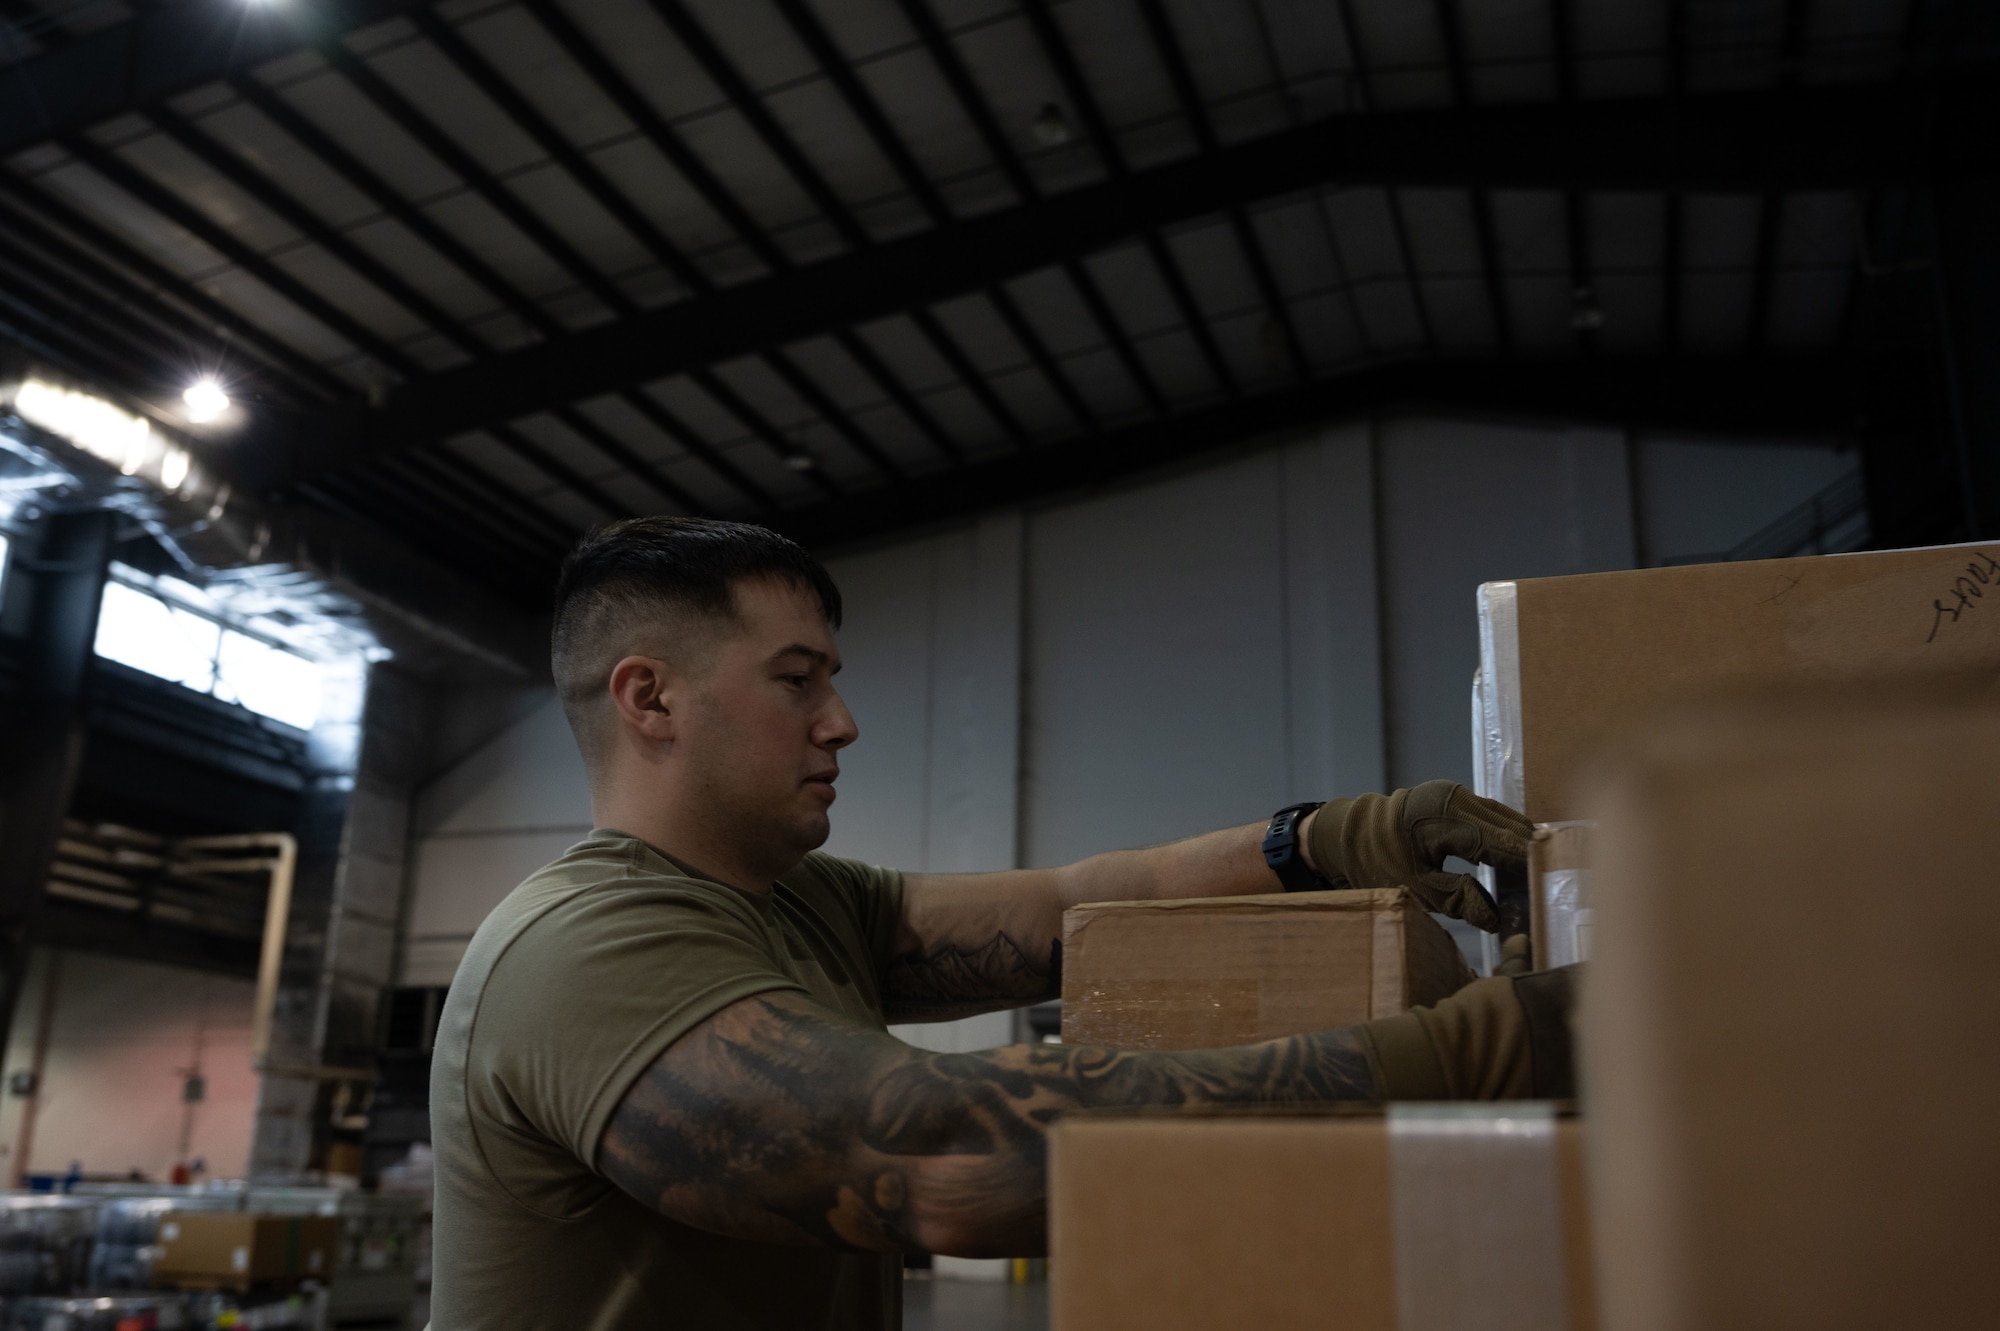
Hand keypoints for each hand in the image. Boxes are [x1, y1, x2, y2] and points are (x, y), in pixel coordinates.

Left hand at [1302, 781, 1530, 932]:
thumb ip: (1459, 901)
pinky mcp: (1456, 799)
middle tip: (1554, 884)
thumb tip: (1497, 921)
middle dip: (1531, 854)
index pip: (1504, 841)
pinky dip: (1505, 835)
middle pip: (1511, 826)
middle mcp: (1458, 798)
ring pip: (1505, 818)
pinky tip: (1516, 859)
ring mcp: (1458, 794)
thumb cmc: (1379, 861)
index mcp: (1449, 818)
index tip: (1551, 886)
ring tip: (1541, 875)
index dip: (1529, 864)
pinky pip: (1491, 816)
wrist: (1350, 833)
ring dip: (1520, 843)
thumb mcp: (1416, 889)